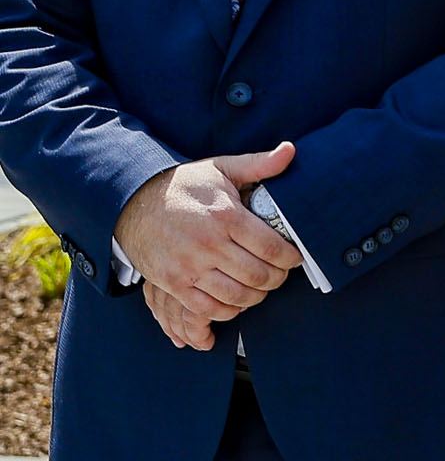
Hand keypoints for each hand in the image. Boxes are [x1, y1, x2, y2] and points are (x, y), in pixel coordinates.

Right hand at [112, 145, 300, 337]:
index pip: (272, 248)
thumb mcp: (221, 168)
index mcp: (226, 216)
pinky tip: (236, 299)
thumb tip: (291, 150)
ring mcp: (188, 267)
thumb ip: (259, 164)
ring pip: (237, 296)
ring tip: (261, 286)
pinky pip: (208, 308)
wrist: (132, 203)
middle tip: (281, 273)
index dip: (291, 258)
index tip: (296, 257)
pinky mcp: (172, 284)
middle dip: (278, 279)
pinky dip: (228, 310)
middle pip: (258, 275)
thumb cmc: (184, 186)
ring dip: (256, 296)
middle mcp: (208, 244)